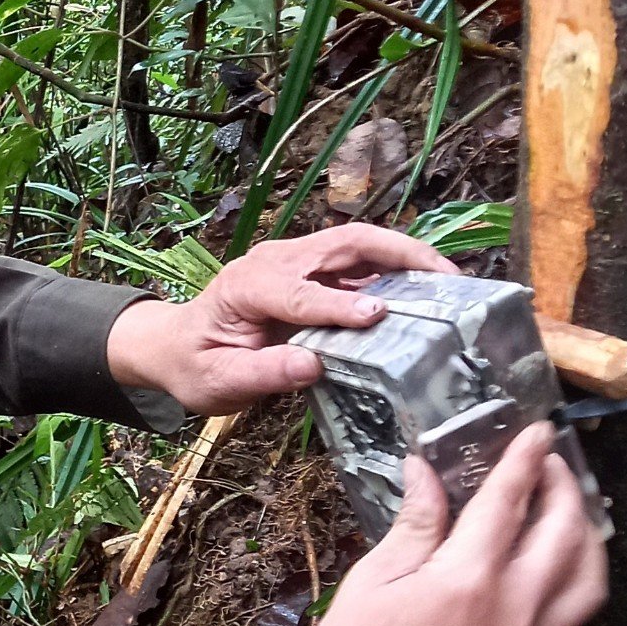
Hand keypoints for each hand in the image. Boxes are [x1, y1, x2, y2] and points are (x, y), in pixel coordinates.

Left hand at [105, 224, 457, 414]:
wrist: (176, 345)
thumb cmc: (195, 365)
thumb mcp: (219, 382)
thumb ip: (262, 373)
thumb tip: (311, 368)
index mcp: (246, 285)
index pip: (300, 293)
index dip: (340, 305)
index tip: (378, 317)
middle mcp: (274, 261)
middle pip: (344, 243)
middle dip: (399, 254)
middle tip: (447, 278)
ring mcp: (295, 261)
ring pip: (358, 245)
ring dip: (405, 256)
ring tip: (450, 280)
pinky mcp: (311, 272)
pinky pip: (358, 264)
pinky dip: (394, 270)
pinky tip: (426, 291)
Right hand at [283, 425, 608, 625]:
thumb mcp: (371, 583)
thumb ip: (414, 525)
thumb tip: (428, 472)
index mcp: (467, 581)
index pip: (510, 501)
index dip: (526, 458)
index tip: (538, 430)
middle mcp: (513, 610)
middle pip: (565, 533)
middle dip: (563, 487)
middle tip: (548, 463)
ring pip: (588, 578)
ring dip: (585, 534)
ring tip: (565, 510)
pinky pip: (572, 613)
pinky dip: (575, 576)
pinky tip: (551, 563)